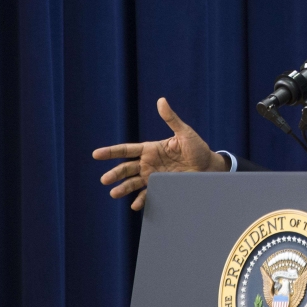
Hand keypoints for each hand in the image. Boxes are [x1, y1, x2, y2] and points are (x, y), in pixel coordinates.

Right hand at [92, 97, 227, 209]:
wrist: (209, 166)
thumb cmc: (197, 147)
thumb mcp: (184, 133)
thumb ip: (171, 119)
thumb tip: (161, 100)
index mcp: (151, 149)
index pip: (126, 150)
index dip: (111, 152)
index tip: (97, 154)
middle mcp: (149, 163)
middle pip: (126, 168)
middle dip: (115, 174)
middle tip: (104, 180)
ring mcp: (154, 176)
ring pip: (133, 183)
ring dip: (123, 188)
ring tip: (113, 194)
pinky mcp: (162, 187)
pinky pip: (149, 195)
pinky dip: (141, 200)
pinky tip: (134, 205)